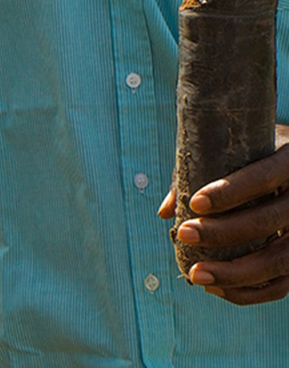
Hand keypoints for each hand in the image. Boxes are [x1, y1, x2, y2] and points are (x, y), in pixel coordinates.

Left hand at [158, 124, 288, 304]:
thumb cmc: (254, 155)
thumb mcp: (237, 152)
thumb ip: (201, 172)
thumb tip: (165, 211)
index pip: (262, 178)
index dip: (230, 192)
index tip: (195, 203)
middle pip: (268, 222)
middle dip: (222, 232)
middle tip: (184, 234)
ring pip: (278, 260)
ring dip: (234, 273)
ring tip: (195, 273)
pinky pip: (282, 285)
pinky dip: (249, 292)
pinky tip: (216, 288)